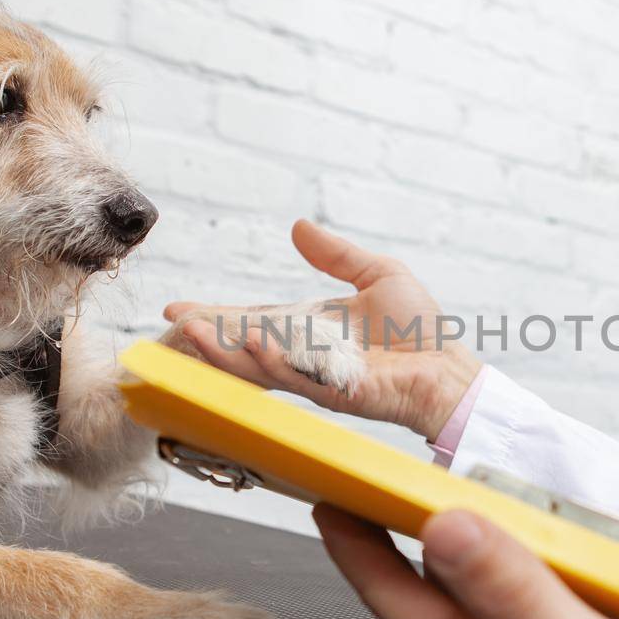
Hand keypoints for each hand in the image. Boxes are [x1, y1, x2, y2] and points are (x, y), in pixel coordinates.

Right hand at [164, 219, 480, 439]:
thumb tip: (298, 226)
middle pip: (244, 345)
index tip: (177, 309)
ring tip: (194, 333)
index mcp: (308, 328)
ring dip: (225, 350)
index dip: (216, 315)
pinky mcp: (335, 392)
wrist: (447, 365)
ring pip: (259, 365)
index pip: (252, 320)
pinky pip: (296, 377)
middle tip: (171, 324)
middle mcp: (304, 354)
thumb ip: (336, 255)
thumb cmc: (417, 327)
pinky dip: (271, 362)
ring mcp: (316, 375)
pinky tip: (251, 346)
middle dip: (206, 336)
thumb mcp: (376, 274)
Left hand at [314, 504, 618, 618]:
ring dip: (439, 563)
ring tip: (435, 519)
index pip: (391, 592)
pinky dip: (492, 591)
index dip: (354, 538)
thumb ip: (514, 595)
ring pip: (457, 615)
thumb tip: (447, 531)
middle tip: (371, 491)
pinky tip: (517, 581)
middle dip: (385, 542)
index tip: (329, 490)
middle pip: (415, 600)